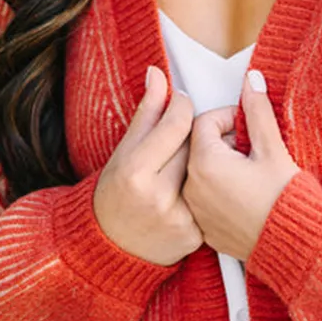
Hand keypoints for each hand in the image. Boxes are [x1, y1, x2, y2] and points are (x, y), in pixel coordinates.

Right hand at [93, 66, 203, 265]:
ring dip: (207, 161)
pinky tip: (202, 187)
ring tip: (197, 158)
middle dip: (195, 134)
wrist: (111, 247)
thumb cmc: (116, 193)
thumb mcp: (123, 151)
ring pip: (206, 173)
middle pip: (195, 147)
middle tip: (188, 132)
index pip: (177, 124)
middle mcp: (157, 197)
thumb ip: (147, 113)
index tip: (181, 102)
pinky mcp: (194, 237)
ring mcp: (178, 220)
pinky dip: (207, 190)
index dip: (183, 106)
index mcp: (135, 171)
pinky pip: (210, 200)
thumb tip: (158, 73)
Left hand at [181, 70, 300, 263]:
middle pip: (200, 147)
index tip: (248, 124)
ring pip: (202, 173)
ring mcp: (196, 211)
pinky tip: (245, 195)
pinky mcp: (204, 228)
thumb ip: (257, 111)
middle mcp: (192, 188)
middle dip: (224, 141)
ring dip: (222, 166)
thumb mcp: (272, 149)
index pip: (204, 122)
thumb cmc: (285, 200)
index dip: (229, 117)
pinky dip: (220, 191)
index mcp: (205, 163)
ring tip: (251, 173)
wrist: (294, 246)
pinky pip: (205, 198)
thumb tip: (251, 82)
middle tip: (253, 149)